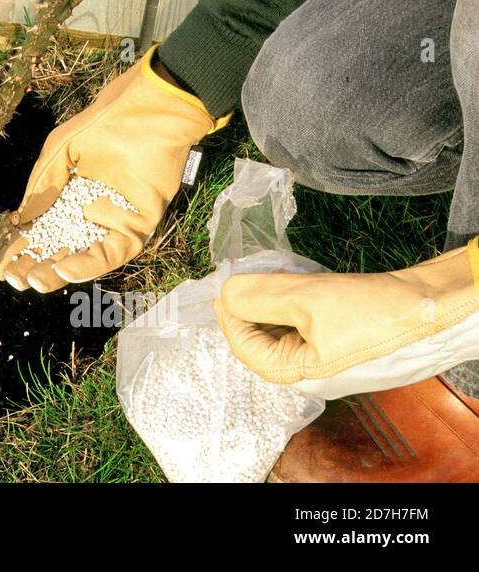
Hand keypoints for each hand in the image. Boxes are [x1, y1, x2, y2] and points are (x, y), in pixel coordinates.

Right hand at [0, 48, 226, 291]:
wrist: (147, 112)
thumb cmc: (103, 124)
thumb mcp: (59, 153)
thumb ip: (41, 188)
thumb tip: (18, 222)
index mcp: (69, 195)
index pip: (42, 227)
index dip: (21, 246)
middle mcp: (89, 212)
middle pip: (59, 247)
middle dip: (35, 264)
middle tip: (13, 278)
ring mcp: (113, 221)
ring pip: (83, 256)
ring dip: (59, 272)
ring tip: (34, 281)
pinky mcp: (136, 226)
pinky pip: (112, 252)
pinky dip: (89, 264)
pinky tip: (65, 268)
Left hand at [215, 239, 478, 390]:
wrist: (430, 305)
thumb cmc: (371, 309)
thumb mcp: (304, 298)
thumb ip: (258, 298)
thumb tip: (225, 293)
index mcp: (298, 374)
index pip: (245, 348)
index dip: (228, 316)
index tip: (222, 285)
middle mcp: (310, 373)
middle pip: (260, 341)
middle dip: (246, 309)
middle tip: (239, 278)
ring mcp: (326, 358)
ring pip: (280, 331)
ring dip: (267, 305)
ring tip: (263, 277)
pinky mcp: (339, 340)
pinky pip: (301, 325)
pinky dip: (289, 306)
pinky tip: (290, 283)